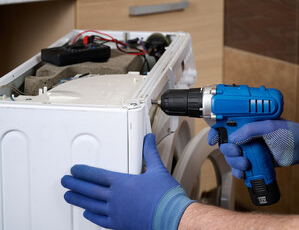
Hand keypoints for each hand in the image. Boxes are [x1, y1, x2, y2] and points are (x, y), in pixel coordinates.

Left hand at [61, 133, 193, 229]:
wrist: (172, 217)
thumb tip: (148, 139)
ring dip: (78, 200)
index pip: (97, 175)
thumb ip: (150, 153)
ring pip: (91, 205)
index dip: (84, 172)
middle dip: (75, 185)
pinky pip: (101, 220)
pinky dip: (92, 216)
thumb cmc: (165, 196)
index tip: (74, 170)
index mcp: (123, 183)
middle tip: (65, 182)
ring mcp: (116, 212)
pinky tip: (87, 213)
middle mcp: (116, 198)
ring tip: (69, 197)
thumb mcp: (158, 170)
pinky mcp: (120, 224)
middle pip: (90, 190)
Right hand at [208, 120, 298, 178]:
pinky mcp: (254, 161)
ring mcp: (249, 149)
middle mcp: (246, 136)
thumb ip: (251, 129)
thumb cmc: (291, 132)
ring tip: (246, 164)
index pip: (226, 125)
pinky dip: (239, 173)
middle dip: (228, 152)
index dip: (216, 132)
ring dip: (234, 163)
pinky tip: (243, 174)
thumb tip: (234, 138)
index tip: (213, 140)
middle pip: (226, 145)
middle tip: (239, 153)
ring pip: (232, 158)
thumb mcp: (271, 126)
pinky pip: (240, 168)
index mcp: (248, 123)